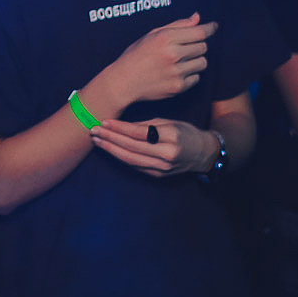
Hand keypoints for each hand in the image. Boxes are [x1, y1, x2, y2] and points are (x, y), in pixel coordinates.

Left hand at [90, 117, 217, 177]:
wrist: (203, 154)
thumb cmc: (185, 132)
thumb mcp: (168, 122)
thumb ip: (146, 125)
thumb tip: (121, 125)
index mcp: (170, 136)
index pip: (139, 133)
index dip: (119, 128)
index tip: (104, 122)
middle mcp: (166, 154)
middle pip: (132, 148)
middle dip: (110, 139)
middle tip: (94, 131)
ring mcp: (163, 168)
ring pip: (131, 160)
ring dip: (112, 150)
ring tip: (97, 141)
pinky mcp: (159, 175)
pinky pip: (136, 167)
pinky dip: (122, 158)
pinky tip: (111, 150)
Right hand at [103, 12, 216, 106]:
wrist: (125, 81)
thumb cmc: (138, 54)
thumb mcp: (153, 34)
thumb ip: (178, 25)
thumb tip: (198, 18)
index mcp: (165, 38)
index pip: (198, 32)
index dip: (210, 28)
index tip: (214, 26)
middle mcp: (172, 54)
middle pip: (203, 47)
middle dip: (198, 45)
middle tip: (185, 47)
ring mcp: (176, 72)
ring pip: (203, 63)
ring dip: (196, 60)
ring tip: (181, 60)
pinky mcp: (178, 87)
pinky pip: (197, 78)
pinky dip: (190, 74)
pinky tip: (177, 72)